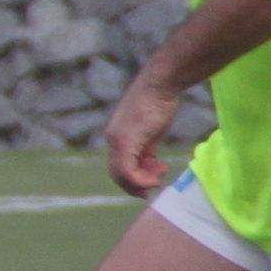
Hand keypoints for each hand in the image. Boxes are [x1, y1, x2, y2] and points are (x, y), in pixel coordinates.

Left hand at [102, 69, 184, 199]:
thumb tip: (149, 164)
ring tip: (159, 177)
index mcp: (115, 137)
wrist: (159, 85)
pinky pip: (128, 170)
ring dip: (142, 182)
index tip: (153, 180)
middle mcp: (112, 140)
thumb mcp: (150, 131)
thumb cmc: (158, 104)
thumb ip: (145, 148)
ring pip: (122, 175)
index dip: (133, 180)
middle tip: (155, 185)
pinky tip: (158, 175)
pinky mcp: (125, 140)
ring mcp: (117, 140)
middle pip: (117, 174)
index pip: (117, 167)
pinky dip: (142, 179)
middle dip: (136, 185)